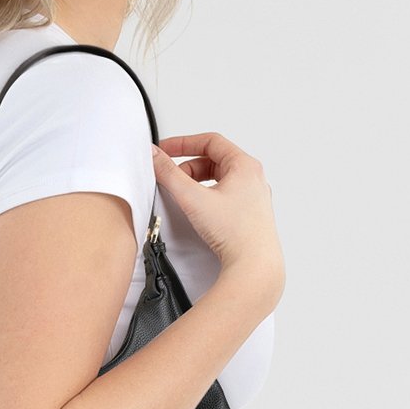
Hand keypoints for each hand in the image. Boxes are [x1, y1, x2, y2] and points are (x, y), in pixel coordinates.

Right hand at [151, 132, 284, 306]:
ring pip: (218, 178)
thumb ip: (168, 173)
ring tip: (182, 194)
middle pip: (213, 160)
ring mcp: (252, 197)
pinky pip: (224, 195)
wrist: (254, 267)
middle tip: (170, 176)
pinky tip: (196, 208)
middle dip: (187, 166)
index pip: (210, 141)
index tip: (165, 149)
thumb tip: (155, 156)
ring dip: (196, 182)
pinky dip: (206, 195)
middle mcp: (253, 179)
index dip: (183, 143)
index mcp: (245, 166)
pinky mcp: (248, 214)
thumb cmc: (236, 233)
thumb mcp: (193, 197)